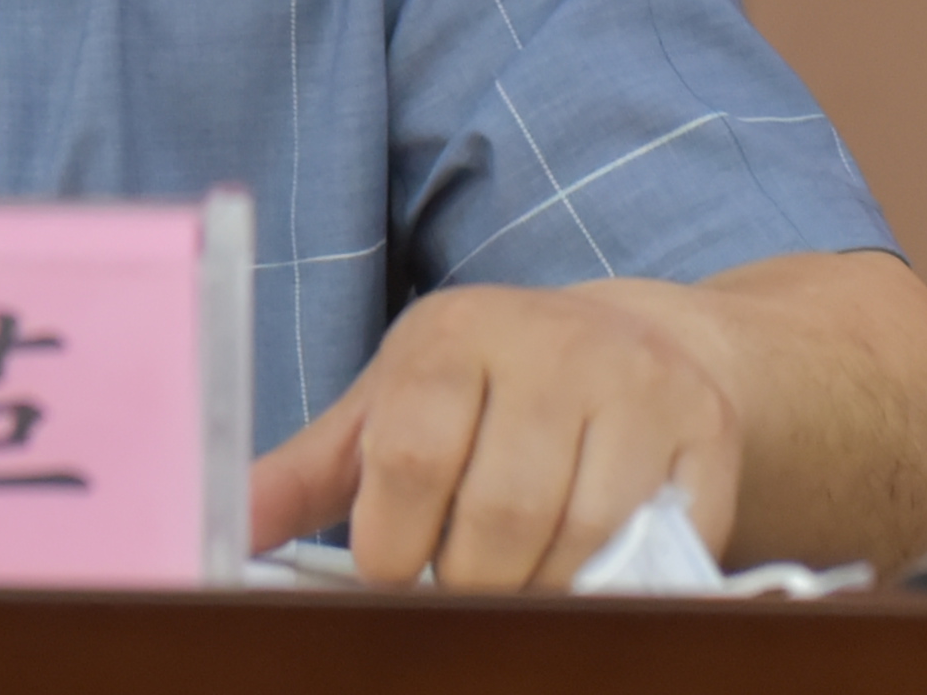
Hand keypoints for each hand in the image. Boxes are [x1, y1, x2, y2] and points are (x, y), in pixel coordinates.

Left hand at [249, 279, 745, 591]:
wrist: (636, 345)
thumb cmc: (487, 392)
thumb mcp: (391, 409)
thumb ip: (308, 475)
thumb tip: (219, 530)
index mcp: (453, 333)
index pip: (411, 456)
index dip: (394, 545)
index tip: (393, 572)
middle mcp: (552, 343)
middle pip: (499, 518)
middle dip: (468, 582)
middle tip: (461, 583)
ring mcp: (640, 384)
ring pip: (580, 545)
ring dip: (540, 593)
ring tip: (519, 578)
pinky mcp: (706, 433)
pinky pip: (659, 550)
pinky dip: (617, 585)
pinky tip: (588, 570)